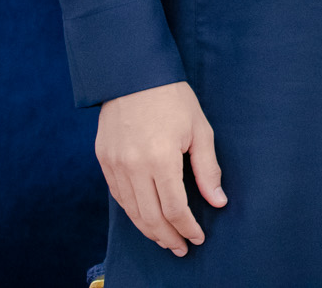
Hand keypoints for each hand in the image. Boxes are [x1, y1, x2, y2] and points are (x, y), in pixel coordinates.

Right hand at [96, 81, 226, 255]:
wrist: (133, 73)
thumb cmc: (172, 97)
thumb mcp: (199, 129)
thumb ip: (208, 169)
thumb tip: (217, 201)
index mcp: (160, 158)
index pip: (174, 208)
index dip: (187, 228)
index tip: (197, 238)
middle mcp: (133, 166)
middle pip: (150, 217)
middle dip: (168, 237)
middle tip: (182, 248)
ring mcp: (115, 164)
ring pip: (131, 211)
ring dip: (149, 230)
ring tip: (166, 239)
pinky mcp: (103, 159)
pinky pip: (118, 196)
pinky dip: (133, 212)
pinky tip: (146, 217)